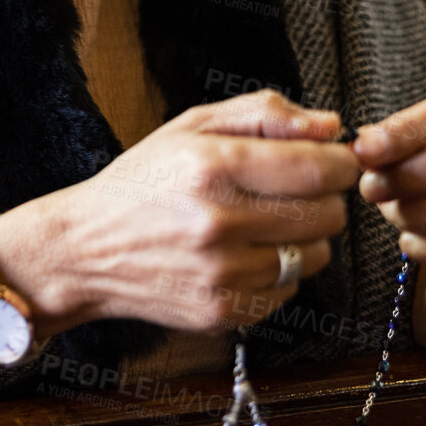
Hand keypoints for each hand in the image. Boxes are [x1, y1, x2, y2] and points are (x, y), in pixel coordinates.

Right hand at [54, 90, 360, 333]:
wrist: (85, 249)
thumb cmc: (142, 182)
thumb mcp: (190, 127)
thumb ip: (263, 113)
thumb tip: (330, 125)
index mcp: (210, 166)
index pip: (318, 169)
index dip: (340, 162)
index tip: (334, 159)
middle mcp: (217, 222)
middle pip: (327, 214)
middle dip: (323, 197)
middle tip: (293, 190)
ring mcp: (221, 274)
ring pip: (316, 255)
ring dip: (304, 236)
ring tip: (266, 223)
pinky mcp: (223, 311)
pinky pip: (289, 289)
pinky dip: (278, 270)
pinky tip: (244, 253)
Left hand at [353, 89, 425, 294]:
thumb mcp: (419, 149)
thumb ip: (393, 143)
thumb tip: (361, 144)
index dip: (406, 129)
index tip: (363, 150)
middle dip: (413, 174)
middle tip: (370, 187)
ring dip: (416, 213)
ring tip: (391, 212)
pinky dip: (424, 245)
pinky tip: (409, 239)